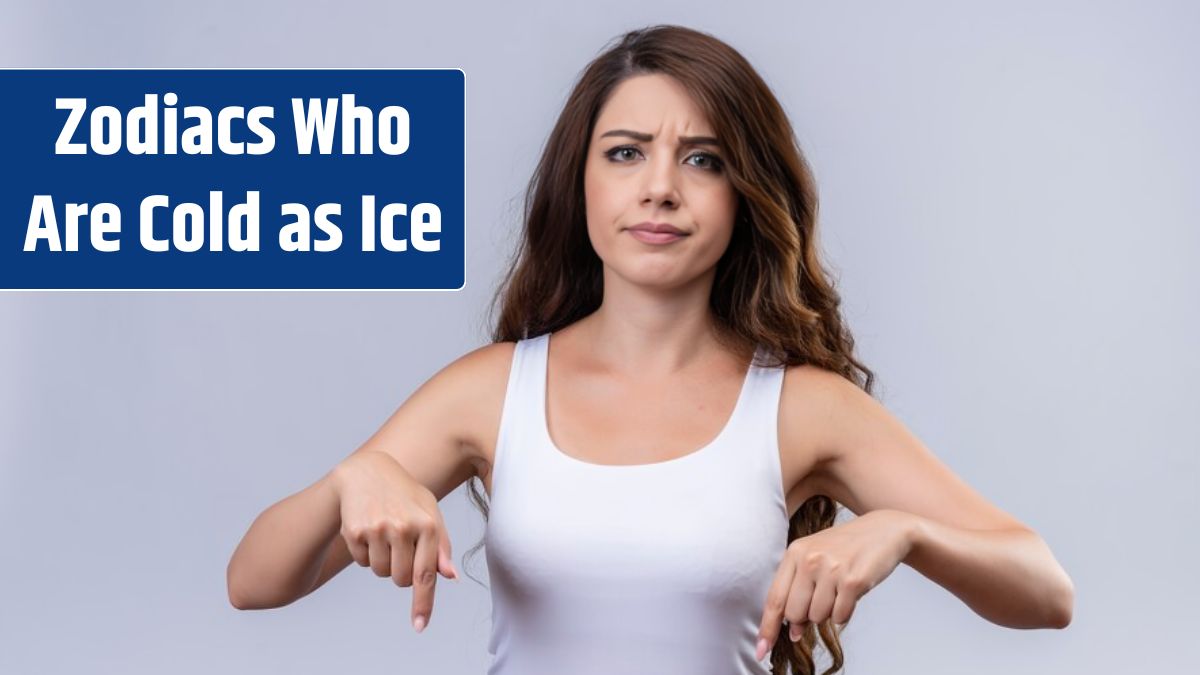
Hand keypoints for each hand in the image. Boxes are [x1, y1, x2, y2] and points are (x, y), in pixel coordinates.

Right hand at [330, 450, 459, 632]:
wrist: (367, 472)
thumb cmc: (405, 495)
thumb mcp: (429, 512)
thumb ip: (440, 545)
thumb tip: (451, 577)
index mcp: (427, 524)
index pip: (425, 574)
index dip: (423, 604)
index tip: (420, 626)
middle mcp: (402, 527)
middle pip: (401, 580)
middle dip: (401, 572)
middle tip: (400, 546)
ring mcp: (377, 529)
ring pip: (381, 573)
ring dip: (383, 562)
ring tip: (385, 533)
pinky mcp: (354, 531)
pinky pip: (362, 562)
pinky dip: (366, 553)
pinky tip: (369, 528)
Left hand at [755, 509, 915, 659]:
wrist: (883, 531)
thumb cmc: (844, 548)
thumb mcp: (814, 559)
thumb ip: (798, 591)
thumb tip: (793, 632)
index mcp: (794, 552)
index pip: (775, 598)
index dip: (767, 627)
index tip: (760, 649)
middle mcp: (809, 559)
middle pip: (794, 613)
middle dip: (805, 617)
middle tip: (821, 598)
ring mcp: (831, 569)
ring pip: (818, 617)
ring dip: (828, 612)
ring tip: (838, 589)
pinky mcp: (853, 581)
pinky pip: (840, 617)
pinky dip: (844, 612)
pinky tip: (850, 594)